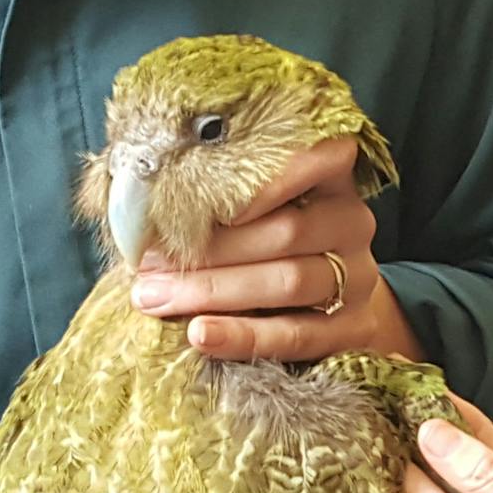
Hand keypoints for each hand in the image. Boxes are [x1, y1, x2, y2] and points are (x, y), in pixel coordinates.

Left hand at [130, 136, 425, 364]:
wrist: (336, 308)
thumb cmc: (271, 245)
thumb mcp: (255, 208)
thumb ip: (214, 196)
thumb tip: (136, 195)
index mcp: (329, 177)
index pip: (318, 156)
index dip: (269, 176)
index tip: (204, 196)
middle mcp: (350, 220)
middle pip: (285, 231)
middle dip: (208, 249)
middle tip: (145, 263)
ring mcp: (357, 276)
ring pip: (288, 280)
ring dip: (214, 291)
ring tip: (156, 298)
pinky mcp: (351, 328)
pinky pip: (295, 334)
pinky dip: (243, 336)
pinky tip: (200, 335)